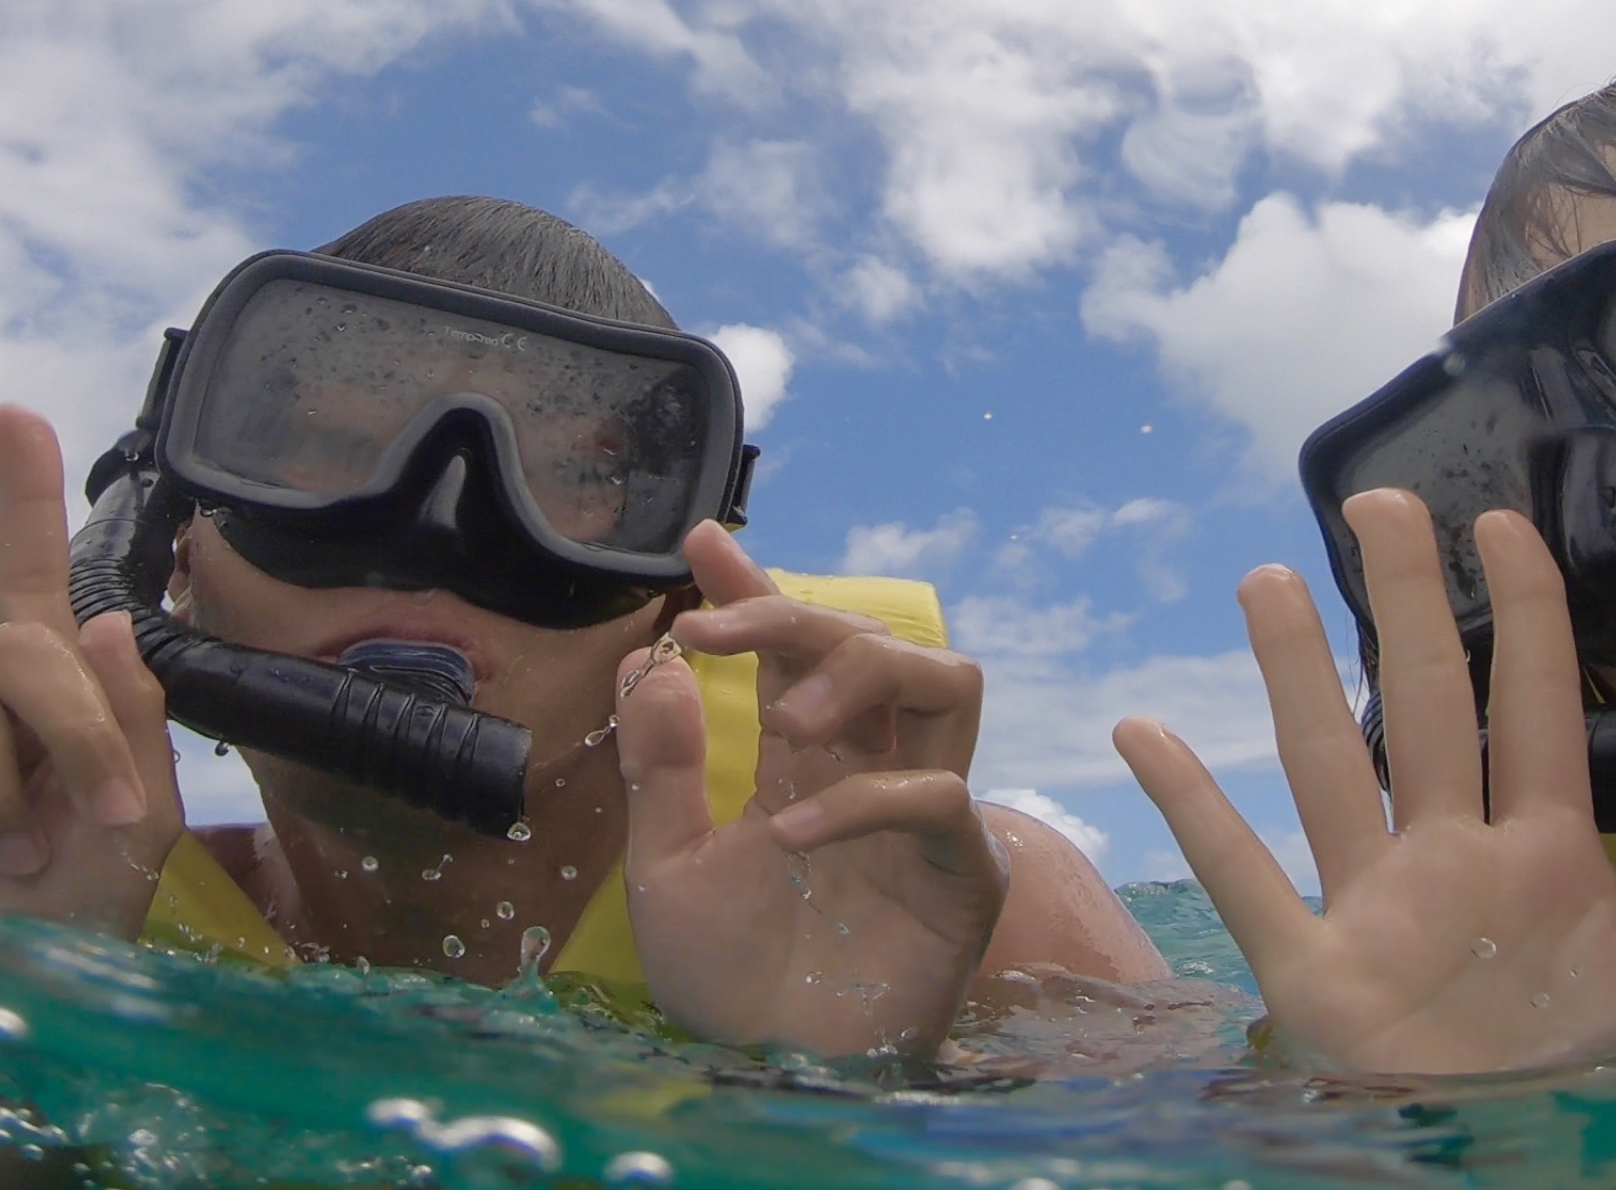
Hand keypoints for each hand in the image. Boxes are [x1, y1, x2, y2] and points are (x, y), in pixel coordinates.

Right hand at [0, 406, 182, 931]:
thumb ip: (134, 723)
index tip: (19, 415)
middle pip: (24, 647)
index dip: (26, 498)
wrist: (6, 1020)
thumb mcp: (139, 827)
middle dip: (78, 724)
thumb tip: (110, 620)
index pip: (35, 585)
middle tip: (98, 811)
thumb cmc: (70, 929)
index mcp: (47, 707)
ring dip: (1, 790)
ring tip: (10, 864)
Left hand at [614, 522, 1007, 1056]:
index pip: (792, 651)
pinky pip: (938, 796)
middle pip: (878, 641)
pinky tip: (791, 837)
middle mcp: (871, 770)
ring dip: (868, 671)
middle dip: (800, 618)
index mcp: (804, 762)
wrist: (770, 1073)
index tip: (704, 542)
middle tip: (719, 636)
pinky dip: (863, 800)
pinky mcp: (959, 873)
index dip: (757, 591)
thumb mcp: (664, 867)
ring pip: (950, 681)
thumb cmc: (727, 983)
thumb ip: (664, 768)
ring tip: (792, 718)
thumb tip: (657, 661)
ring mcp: (923, 816)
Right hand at [1116, 490, 1615, 1073]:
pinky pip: (1245, 881)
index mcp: (1550, 854)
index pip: (1531, 704)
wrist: (1547, 1182)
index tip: (1499, 523)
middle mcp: (1453, 862)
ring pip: (1324, 767)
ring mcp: (1378, 915)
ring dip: (1294, 674)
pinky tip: (1145, 732)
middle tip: (1378, 502)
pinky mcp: (1318, 982)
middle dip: (1401, 602)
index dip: (1522, 611)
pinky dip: (1191, 808)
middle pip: (1420, 705)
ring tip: (1266, 578)